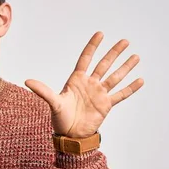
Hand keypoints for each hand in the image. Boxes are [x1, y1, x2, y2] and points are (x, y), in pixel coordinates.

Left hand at [25, 31, 143, 137]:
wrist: (70, 135)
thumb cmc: (60, 119)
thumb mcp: (53, 103)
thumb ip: (43, 91)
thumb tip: (27, 81)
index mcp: (76, 80)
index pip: (86, 58)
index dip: (93, 46)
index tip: (100, 33)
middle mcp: (90, 84)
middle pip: (104, 64)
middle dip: (114, 53)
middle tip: (125, 41)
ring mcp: (99, 93)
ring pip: (115, 77)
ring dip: (125, 67)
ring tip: (135, 56)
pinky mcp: (106, 105)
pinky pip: (121, 94)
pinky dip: (130, 88)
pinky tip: (140, 79)